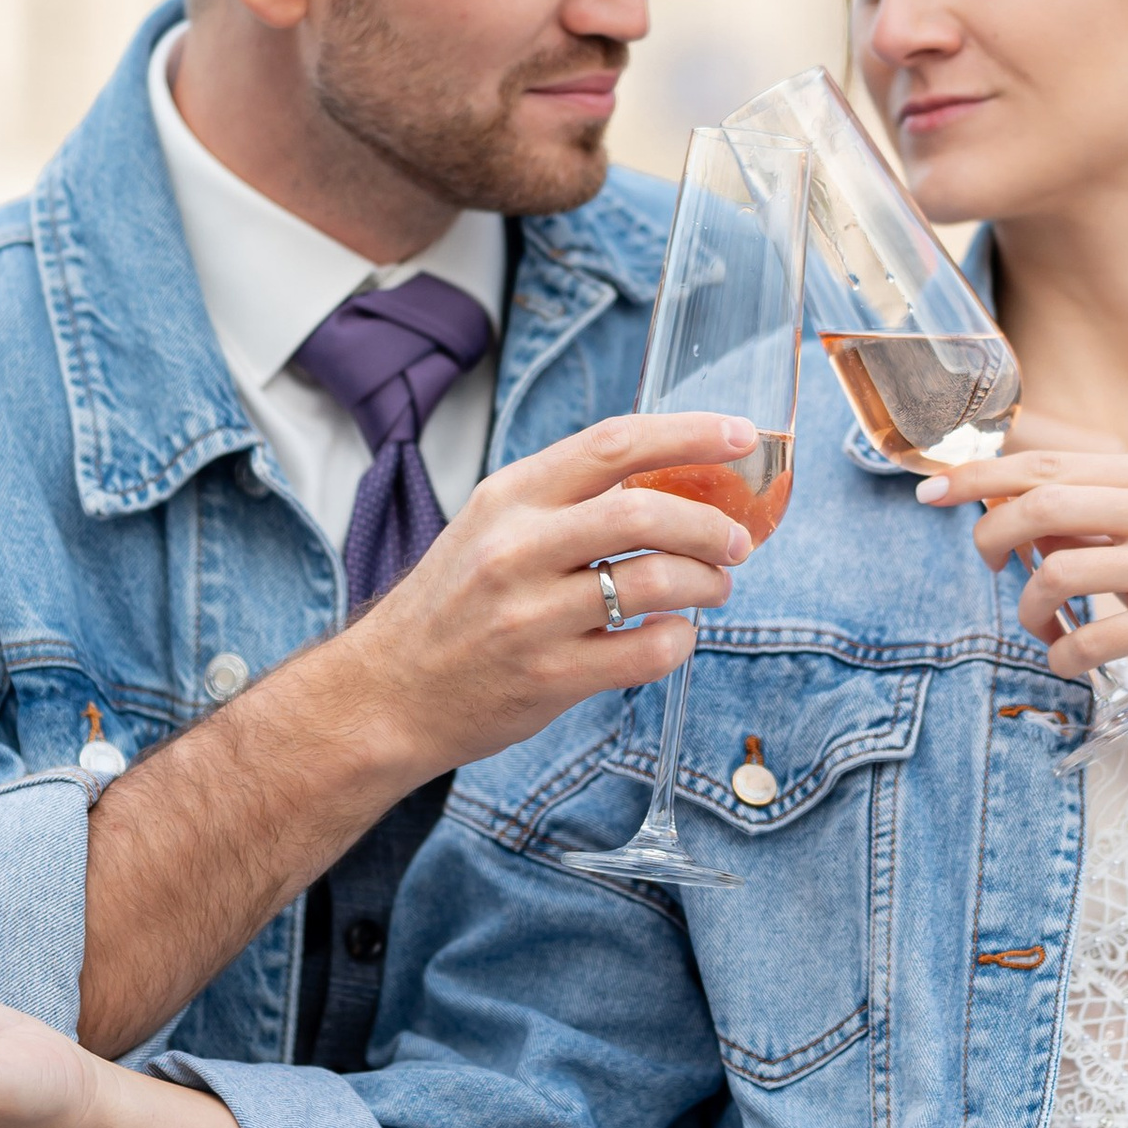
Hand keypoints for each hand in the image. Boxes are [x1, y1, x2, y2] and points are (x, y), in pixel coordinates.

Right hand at [75, 407, 769, 1058]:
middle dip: (712, 523)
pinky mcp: (550, 677)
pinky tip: (672, 636)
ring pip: (656, 582)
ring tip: (713, 587)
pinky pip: (647, 651)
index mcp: (508, 497)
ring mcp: (532, 616)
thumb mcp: (490, 528)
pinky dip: (679, 641)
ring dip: (705, 583)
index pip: (612, 444)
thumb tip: (669, 476)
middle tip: (737, 539)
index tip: (741, 436)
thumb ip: (564, 501)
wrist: (385, 695)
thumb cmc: (449, 608)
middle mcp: (517, 549)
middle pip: (645, 512)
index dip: (688, 433)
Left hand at [922, 447, 1127, 727]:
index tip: (930, 491)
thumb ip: (1090, 518)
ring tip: (1042, 628)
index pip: (1048, 465)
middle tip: (989, 569)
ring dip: (1029, 610)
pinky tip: (1071, 658)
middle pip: (1042, 504)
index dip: (980, 477)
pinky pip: (1087, 635)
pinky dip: (1062, 654)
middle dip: (992, 536)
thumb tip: (1004, 511)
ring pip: (1055, 571)